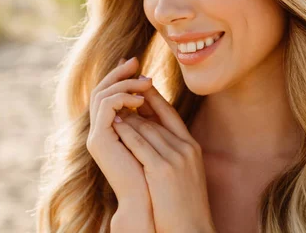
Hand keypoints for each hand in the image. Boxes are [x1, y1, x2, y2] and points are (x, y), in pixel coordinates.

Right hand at [86, 57, 157, 215]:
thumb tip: (151, 90)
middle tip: (135, 61)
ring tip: (144, 81)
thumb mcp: (153, 135)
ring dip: (124, 83)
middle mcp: (99, 130)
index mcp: (110, 129)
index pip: (109, 94)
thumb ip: (148, 115)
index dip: (121, 77)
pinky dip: (122, 98)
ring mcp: (96, 135)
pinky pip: (105, 107)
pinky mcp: (99, 140)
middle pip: (101, 89)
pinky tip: (139, 98)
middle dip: (119, 73)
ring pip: (102, 94)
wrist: (149, 201)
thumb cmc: (156, 171)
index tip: (138, 65)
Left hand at [112, 76, 215, 232]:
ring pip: (147, 127)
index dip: (153, 98)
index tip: (139, 86)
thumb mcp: (185, 173)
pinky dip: (126, 131)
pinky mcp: (162, 169)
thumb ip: (174, 152)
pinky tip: (114, 123)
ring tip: (113, 105)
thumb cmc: (186, 207)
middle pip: (157, 118)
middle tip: (120, 91)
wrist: (192, 229)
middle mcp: (186, 148)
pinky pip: (140, 143)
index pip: (171, 114)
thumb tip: (155, 137)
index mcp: (192, 147)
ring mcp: (175, 157)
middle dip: (136, 104)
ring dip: (128, 115)